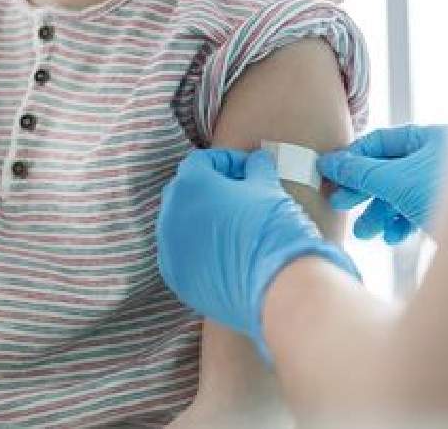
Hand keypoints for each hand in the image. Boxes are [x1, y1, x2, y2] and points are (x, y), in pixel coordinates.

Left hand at [157, 149, 358, 358]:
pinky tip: (227, 253)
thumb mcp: (268, 187)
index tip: (249, 170)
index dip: (227, 162)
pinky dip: (199, 249)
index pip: (201, 162)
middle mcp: (170, 215)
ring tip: (235, 225)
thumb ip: (257, 168)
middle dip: (210, 188)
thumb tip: (257, 162)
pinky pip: (183, 255)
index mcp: (190, 185)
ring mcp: (170, 250)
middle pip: (185, 191)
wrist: (277, 286)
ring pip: (181, 225)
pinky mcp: (177, 279)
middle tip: (241, 194)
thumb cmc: (272, 229)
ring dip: (203, 220)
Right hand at [317, 125, 447, 244]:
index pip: (380, 142)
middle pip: (388, 170)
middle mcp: (440, 157)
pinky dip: (399, 224)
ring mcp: (444, 185)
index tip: (328, 175)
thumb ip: (361, 173)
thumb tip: (330, 163)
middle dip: (363, 192)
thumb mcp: (396, 181)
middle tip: (340, 206)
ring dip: (378, 214)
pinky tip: (391, 238)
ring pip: (400, 195)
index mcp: (432, 138)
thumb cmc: (447, 197)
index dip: (352, 159)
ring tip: (364, 233)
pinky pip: (415, 212)